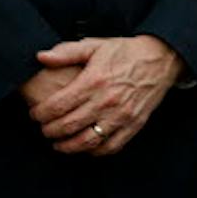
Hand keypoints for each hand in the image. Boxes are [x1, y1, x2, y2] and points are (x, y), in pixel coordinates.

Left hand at [25, 35, 185, 155]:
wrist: (161, 58)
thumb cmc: (126, 52)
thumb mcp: (95, 45)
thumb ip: (66, 52)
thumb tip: (41, 57)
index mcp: (93, 81)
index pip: (57, 106)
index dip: (40, 114)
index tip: (35, 115)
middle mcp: (106, 101)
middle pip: (68, 126)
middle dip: (49, 131)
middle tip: (44, 130)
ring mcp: (121, 115)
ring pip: (87, 141)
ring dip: (68, 147)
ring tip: (58, 144)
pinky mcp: (134, 125)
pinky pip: (111, 147)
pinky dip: (95, 152)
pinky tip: (85, 147)